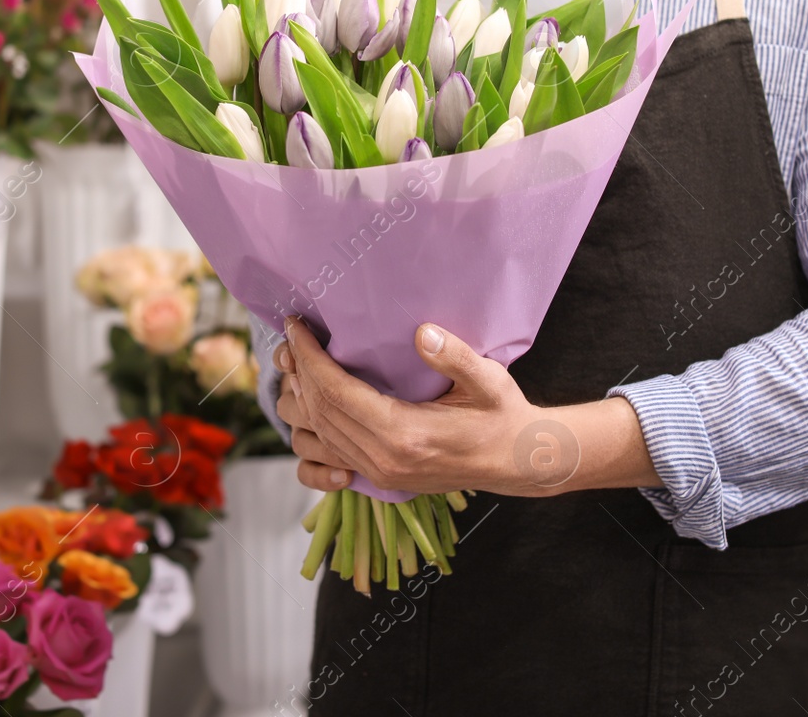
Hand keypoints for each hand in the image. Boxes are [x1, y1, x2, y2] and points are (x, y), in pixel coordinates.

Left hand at [274, 317, 659, 496]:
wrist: (517, 463)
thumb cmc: (503, 416)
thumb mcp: (489, 381)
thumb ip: (456, 357)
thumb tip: (423, 332)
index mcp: (405, 434)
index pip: (337, 392)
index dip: (311, 358)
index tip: (297, 327)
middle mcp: (384, 459)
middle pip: (321, 412)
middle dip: (299, 372)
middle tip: (290, 338)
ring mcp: (380, 474)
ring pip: (320, 436)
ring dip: (300, 400)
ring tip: (294, 364)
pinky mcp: (381, 479)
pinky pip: (330, 456)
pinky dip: (313, 430)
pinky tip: (309, 405)